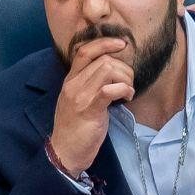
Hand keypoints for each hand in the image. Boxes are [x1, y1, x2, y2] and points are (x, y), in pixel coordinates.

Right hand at [50, 37, 133, 172]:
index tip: (121, 43)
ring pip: (108, 70)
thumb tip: (112, 72)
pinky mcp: (90, 109)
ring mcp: (80, 96)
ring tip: (128, 91)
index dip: (104, 43)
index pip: (84, 51)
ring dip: (126, 78)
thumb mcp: (78, 100)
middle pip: (103, 60)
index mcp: (70, 80)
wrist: (65, 151)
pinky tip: (128, 97)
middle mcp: (73, 84)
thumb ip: (89, 84)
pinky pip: (110, 89)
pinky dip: (124, 89)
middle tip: (129, 83)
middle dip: (124, 68)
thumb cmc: (75, 128)